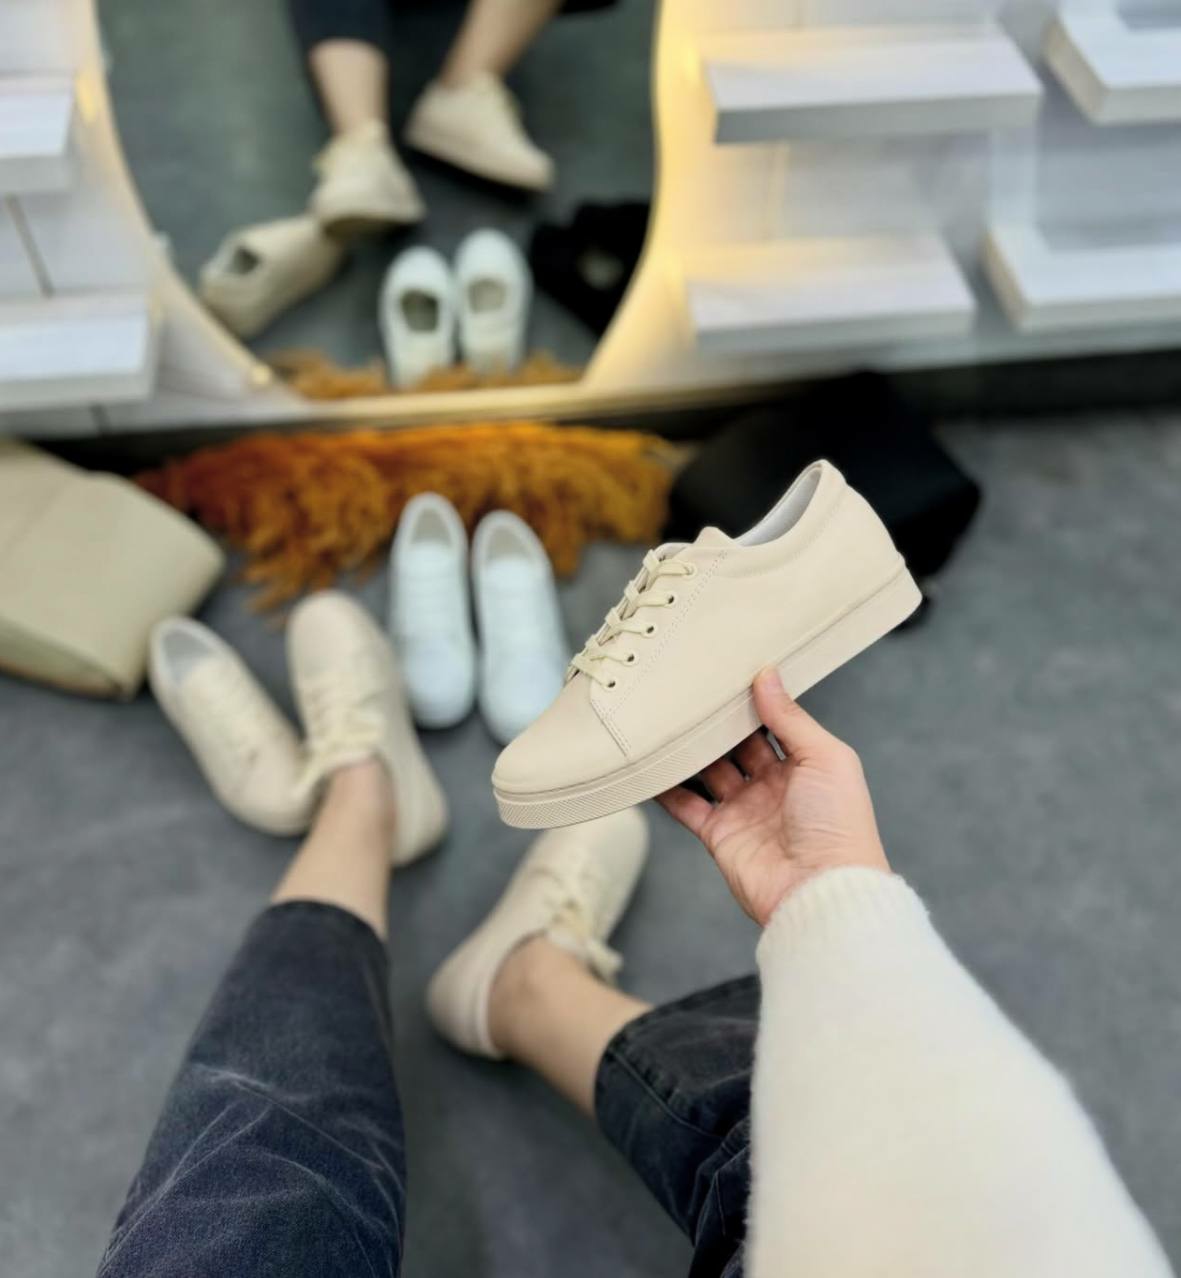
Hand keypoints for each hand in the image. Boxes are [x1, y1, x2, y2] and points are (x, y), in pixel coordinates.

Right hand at [657, 668, 889, 926]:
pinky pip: (686, 806)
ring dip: (690, 750)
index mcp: (806, 767)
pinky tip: (649, 766)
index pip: (773, 725)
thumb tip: (767, 675)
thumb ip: (791, 718)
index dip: (753, 702)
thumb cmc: (839, 825)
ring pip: (709, 771)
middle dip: (718, 722)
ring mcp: (744, 811)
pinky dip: (665, 788)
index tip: (729, 672)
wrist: (822, 892)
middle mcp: (773, 788)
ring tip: (666, 718)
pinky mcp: (719, 835)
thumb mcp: (825, 758)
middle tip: (691, 689)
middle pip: (737, 746)